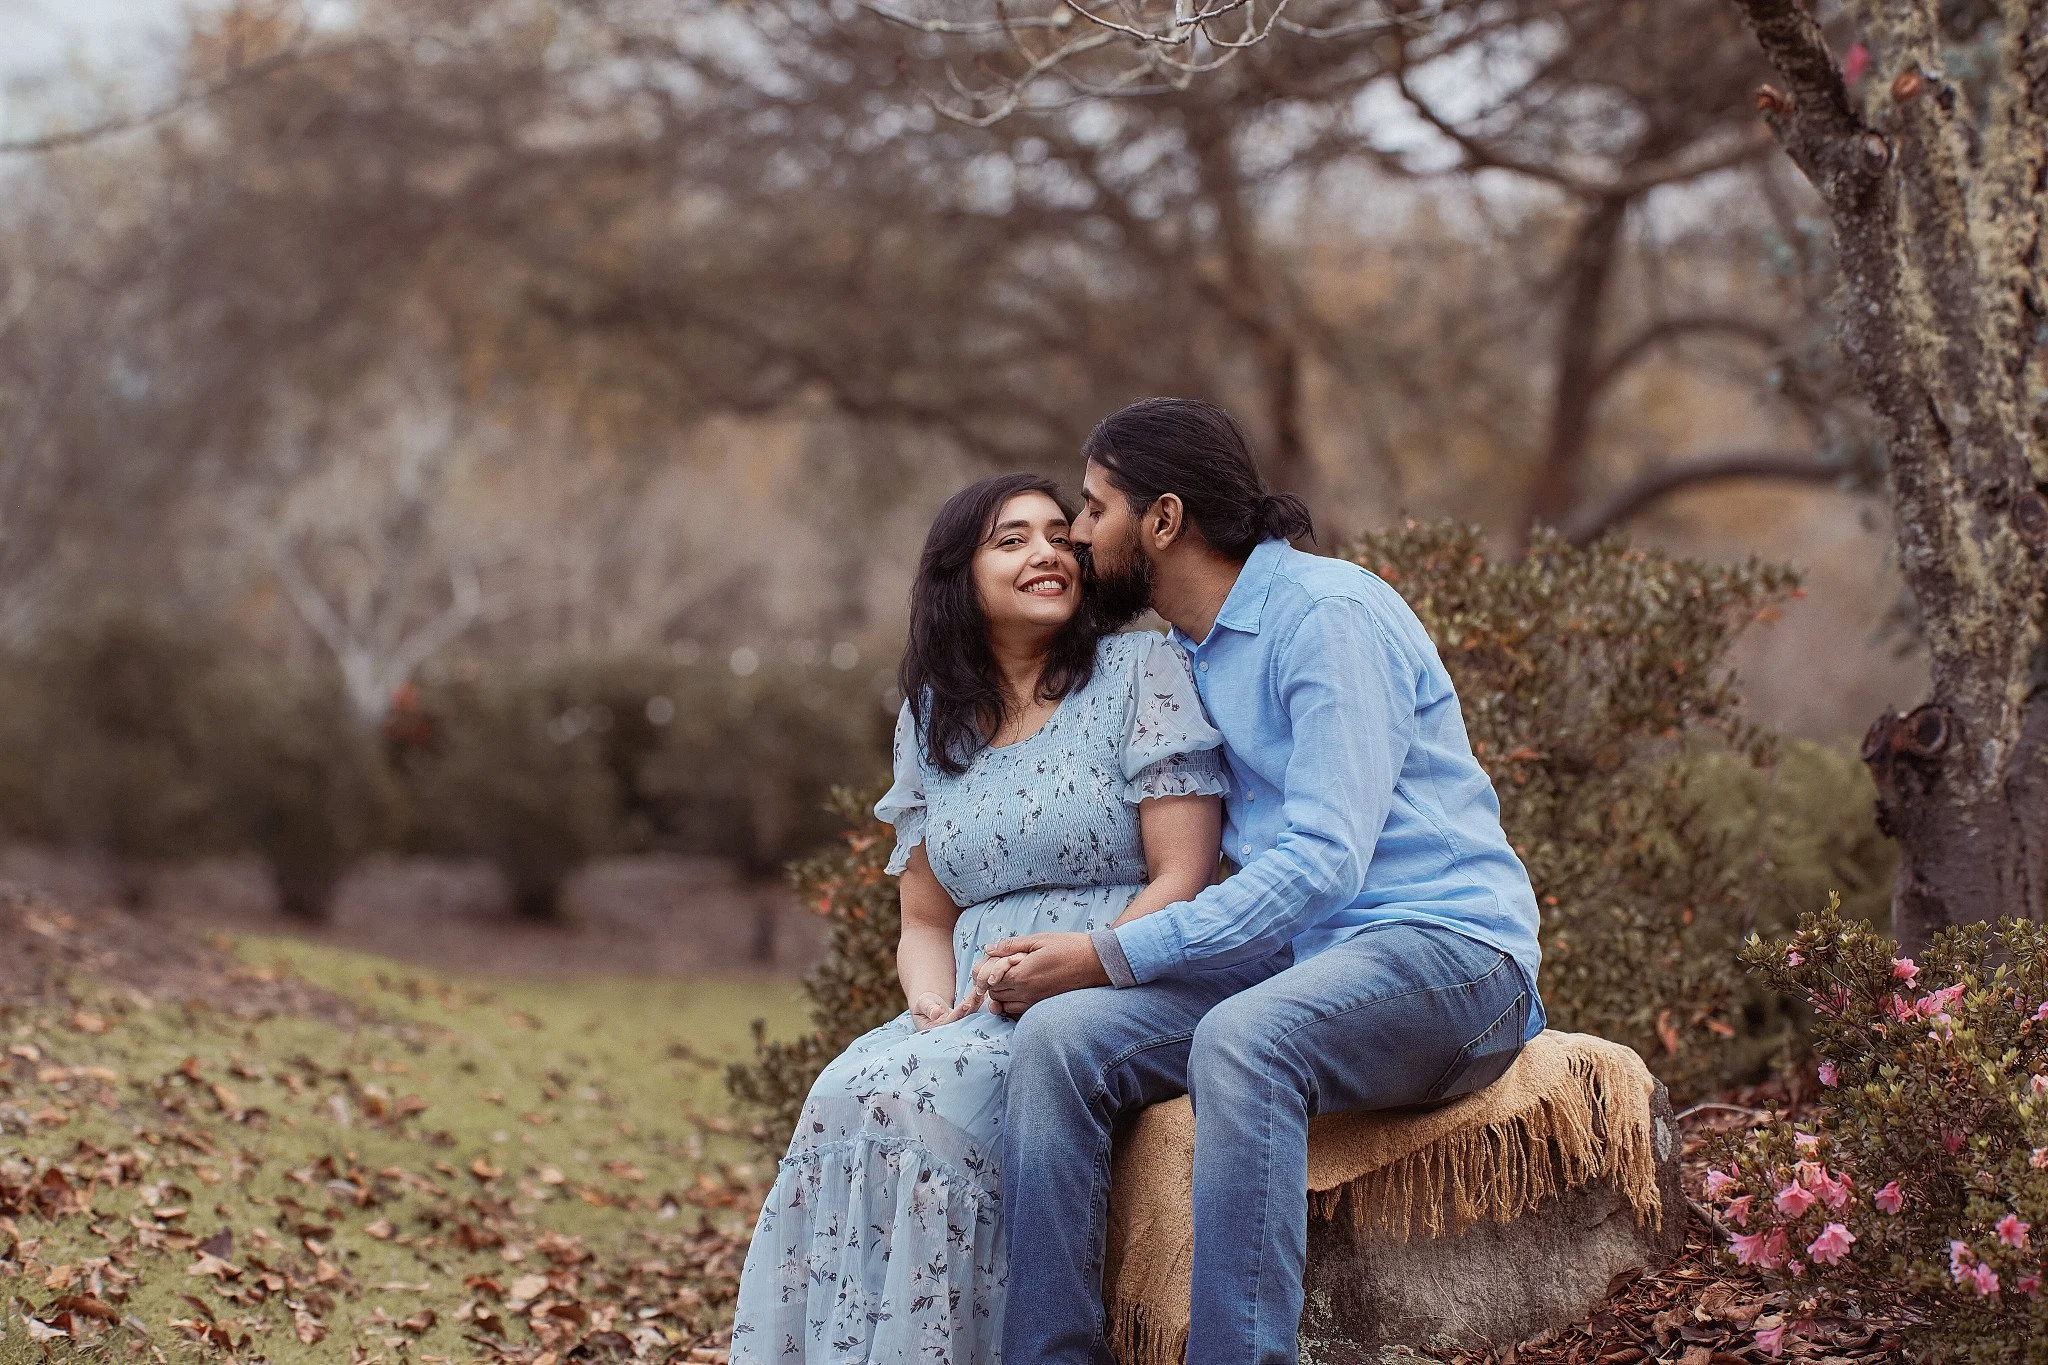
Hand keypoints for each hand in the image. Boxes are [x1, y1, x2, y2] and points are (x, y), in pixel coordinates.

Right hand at [910, 987, 984, 1030]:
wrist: (929, 1005)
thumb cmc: (923, 1004)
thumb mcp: (923, 1004)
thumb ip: (928, 1008)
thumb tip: (936, 1014)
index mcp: (935, 1031)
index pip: (949, 1024)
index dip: (958, 1014)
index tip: (966, 1004)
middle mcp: (947, 1033)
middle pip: (961, 1020)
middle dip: (970, 1008)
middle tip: (977, 996)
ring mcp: (957, 1028)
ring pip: (968, 1016)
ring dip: (974, 1004)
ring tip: (979, 992)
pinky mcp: (963, 1022)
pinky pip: (971, 1012)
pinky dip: (976, 1003)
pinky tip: (981, 995)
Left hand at [979, 932, 1109, 1014]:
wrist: (1096, 963)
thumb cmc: (1068, 947)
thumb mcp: (1038, 940)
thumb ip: (1010, 945)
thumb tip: (988, 948)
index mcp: (1022, 975)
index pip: (991, 981)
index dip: (990, 971)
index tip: (997, 962)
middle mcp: (1026, 993)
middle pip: (996, 995)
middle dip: (995, 983)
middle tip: (1005, 968)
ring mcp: (1035, 1003)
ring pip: (1005, 1006)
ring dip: (1004, 994)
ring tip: (1014, 978)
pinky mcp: (1043, 1006)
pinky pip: (1019, 1011)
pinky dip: (1014, 1002)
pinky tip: (1023, 988)